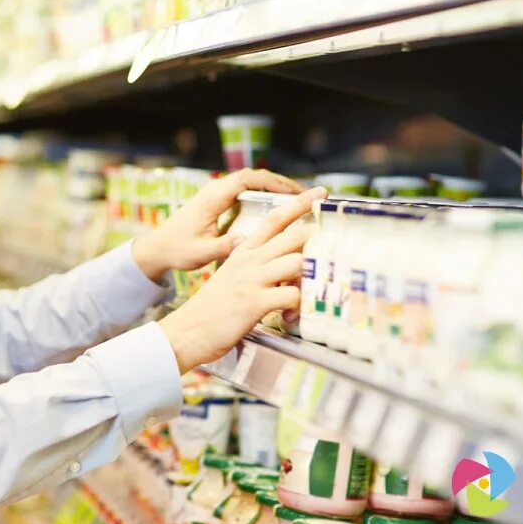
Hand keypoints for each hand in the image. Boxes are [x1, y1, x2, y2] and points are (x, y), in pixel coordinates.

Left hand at [132, 168, 305, 280]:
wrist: (158, 247)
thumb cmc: (177, 249)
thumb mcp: (200, 252)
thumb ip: (222, 247)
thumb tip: (246, 242)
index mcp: (212, 197)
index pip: (247, 179)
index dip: (273, 182)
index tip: (296, 191)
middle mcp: (216, 190)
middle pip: (255, 177)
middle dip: (282, 183)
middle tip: (308, 194)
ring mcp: (218, 194)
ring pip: (252, 183)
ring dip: (276, 188)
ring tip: (301, 200)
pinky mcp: (220, 202)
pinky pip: (247, 191)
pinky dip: (266, 195)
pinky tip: (282, 209)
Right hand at [157, 187, 325, 372]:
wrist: (188, 330)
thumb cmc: (213, 307)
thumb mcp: (232, 276)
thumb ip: (255, 265)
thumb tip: (284, 263)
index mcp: (244, 252)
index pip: (275, 218)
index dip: (299, 204)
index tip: (320, 193)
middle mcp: (249, 261)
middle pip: (292, 236)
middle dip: (317, 237)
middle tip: (334, 245)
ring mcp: (252, 280)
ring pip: (296, 262)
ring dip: (309, 277)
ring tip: (310, 291)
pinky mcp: (254, 302)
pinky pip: (291, 296)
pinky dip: (299, 306)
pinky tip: (293, 315)